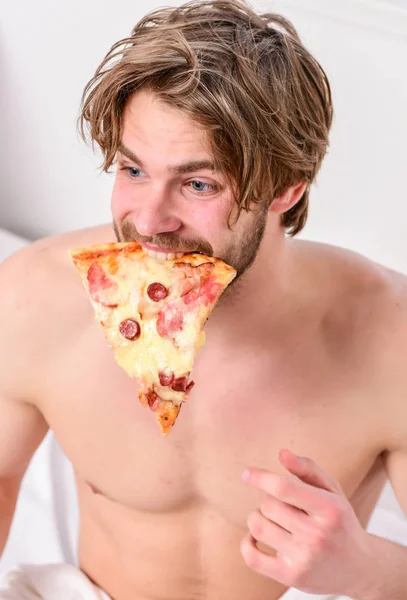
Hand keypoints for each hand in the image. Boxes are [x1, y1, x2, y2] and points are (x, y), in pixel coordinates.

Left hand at [240, 449, 371, 595]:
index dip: (261, 477)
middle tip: (283, 506)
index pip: (284, 488)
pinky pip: (252, 557)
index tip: (247, 473)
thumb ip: (307, 468)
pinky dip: (246, 543)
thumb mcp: (332, 490)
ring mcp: (304, 558)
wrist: (360, 568)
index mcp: (329, 508)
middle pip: (268, 505)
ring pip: (258, 526)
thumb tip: (282, 454)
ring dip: (258, 517)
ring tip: (272, 519)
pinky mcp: (292, 577)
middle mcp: (317, 535)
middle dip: (269, 500)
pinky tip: (255, 537)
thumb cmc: (340, 521)